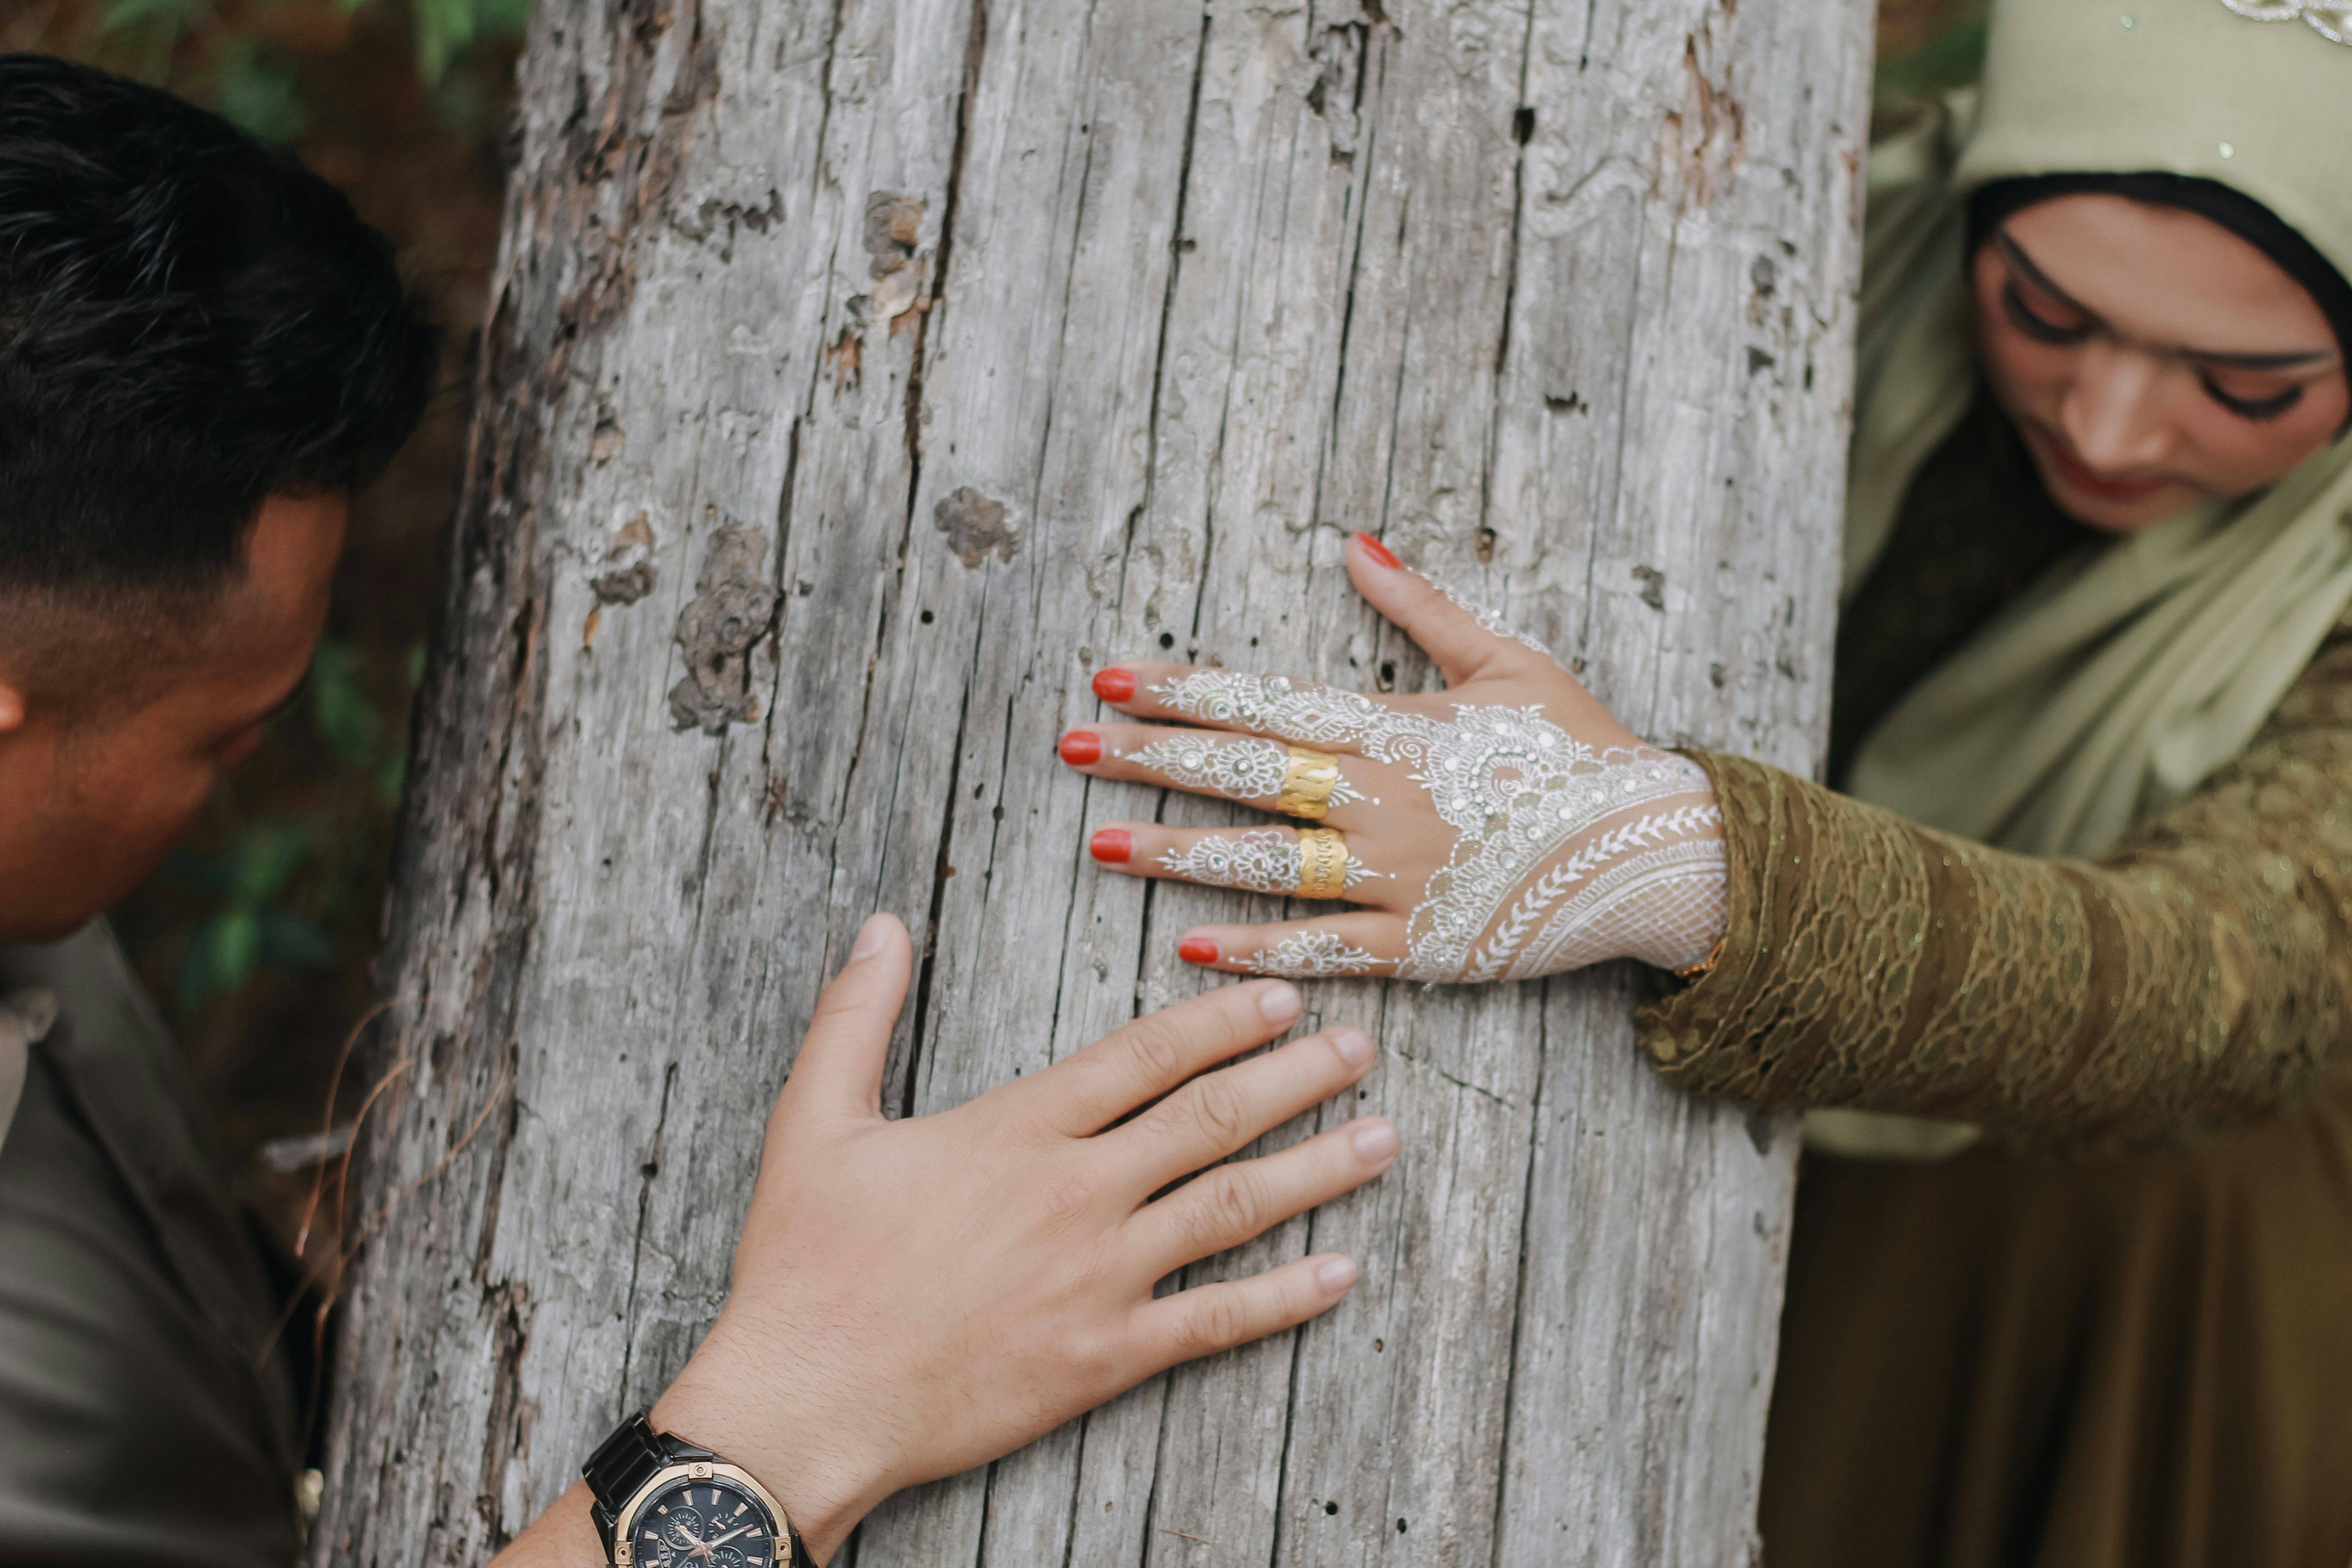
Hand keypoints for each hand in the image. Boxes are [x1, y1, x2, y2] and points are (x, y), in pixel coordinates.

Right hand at [642, 914, 1395, 1561]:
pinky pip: (1213, 1322)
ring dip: (1315, 1170)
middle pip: (1209, 1119)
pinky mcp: (1101, 1358)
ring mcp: (1097, 1279)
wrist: (804, 1400)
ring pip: (1230, 1208)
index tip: (1281, 996)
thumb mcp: (814, 1121)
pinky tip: (1339, 1275)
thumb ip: (857, 1016)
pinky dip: (1282, 1298)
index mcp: (1014, 1132)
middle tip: (1360, 1048)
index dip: (1218, 1021)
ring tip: (1382, 1139)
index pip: (1142, 1057)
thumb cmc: (806, 1265)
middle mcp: (1073, 1195)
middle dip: (1294, 1077)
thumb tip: (884, 925)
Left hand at [1058, 532, 1726, 981]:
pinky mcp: (1423, 948)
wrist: (1661, 850)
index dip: (1183, 689)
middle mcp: (1385, 800)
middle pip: (1246, 774)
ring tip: (1099, 843)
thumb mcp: (1506, 658)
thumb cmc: (1582, 749)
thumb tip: (1352, 544)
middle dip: (1152, 760)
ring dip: (1178, 853)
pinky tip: (1186, 945)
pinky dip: (1256, 947)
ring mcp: (1401, 877)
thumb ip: (1419, 607)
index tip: (1110, 678)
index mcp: (1399, 726)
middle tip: (1069, 750)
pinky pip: (1325, 947)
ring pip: (1267, 864)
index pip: (1265, 701)